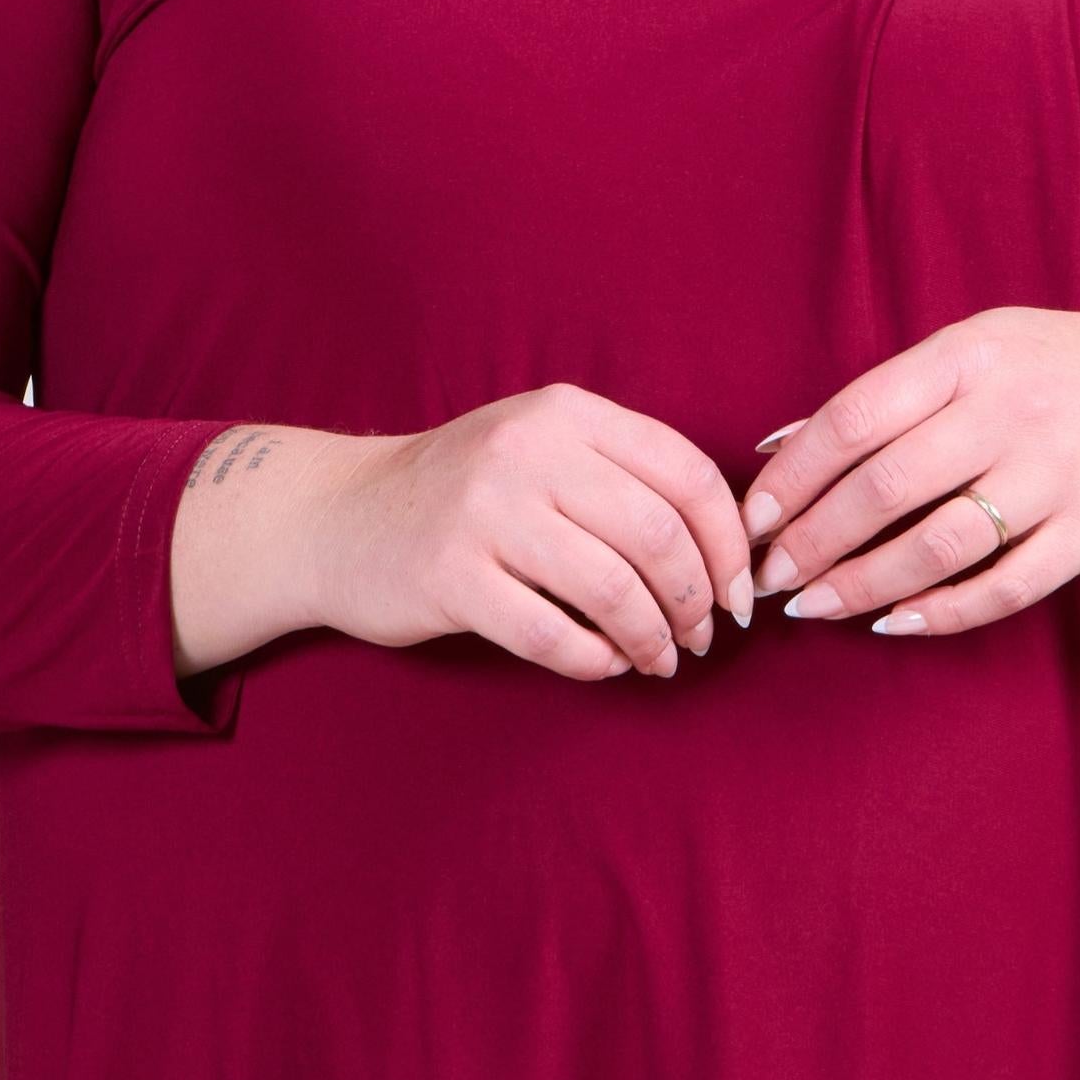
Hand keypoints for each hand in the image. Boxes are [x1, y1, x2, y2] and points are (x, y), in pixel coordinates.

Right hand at [171, 389, 758, 684]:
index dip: (730, 544)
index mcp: (568, 414)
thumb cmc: (465, 493)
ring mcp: (485, 512)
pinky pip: (552, 635)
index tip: (740, 592)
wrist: (339, 515)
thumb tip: (731, 547)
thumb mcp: (542, 448)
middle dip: (698, 599)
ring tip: (661, 658)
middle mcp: (529, 451)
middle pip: (659, 535)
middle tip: (704, 636)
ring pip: (613, 589)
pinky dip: (595, 661)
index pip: (688, 474)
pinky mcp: (450, 577)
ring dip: (654, 638)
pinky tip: (605, 665)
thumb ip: (624, 475)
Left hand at [738, 307, 1079, 640]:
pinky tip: (894, 623)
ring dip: (864, 584)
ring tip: (815, 607)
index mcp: (968, 356)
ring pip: (938, 543)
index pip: (856, 417)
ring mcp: (1057, 473)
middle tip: (769, 579)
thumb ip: (883, 398)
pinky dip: (940, 612)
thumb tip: (772, 447)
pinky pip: (1003, 586)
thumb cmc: (1058, 373)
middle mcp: (1011, 410)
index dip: (794, 477)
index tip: (751, 521)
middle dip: (814, 540)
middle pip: (886, 485)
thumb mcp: (976, 352)